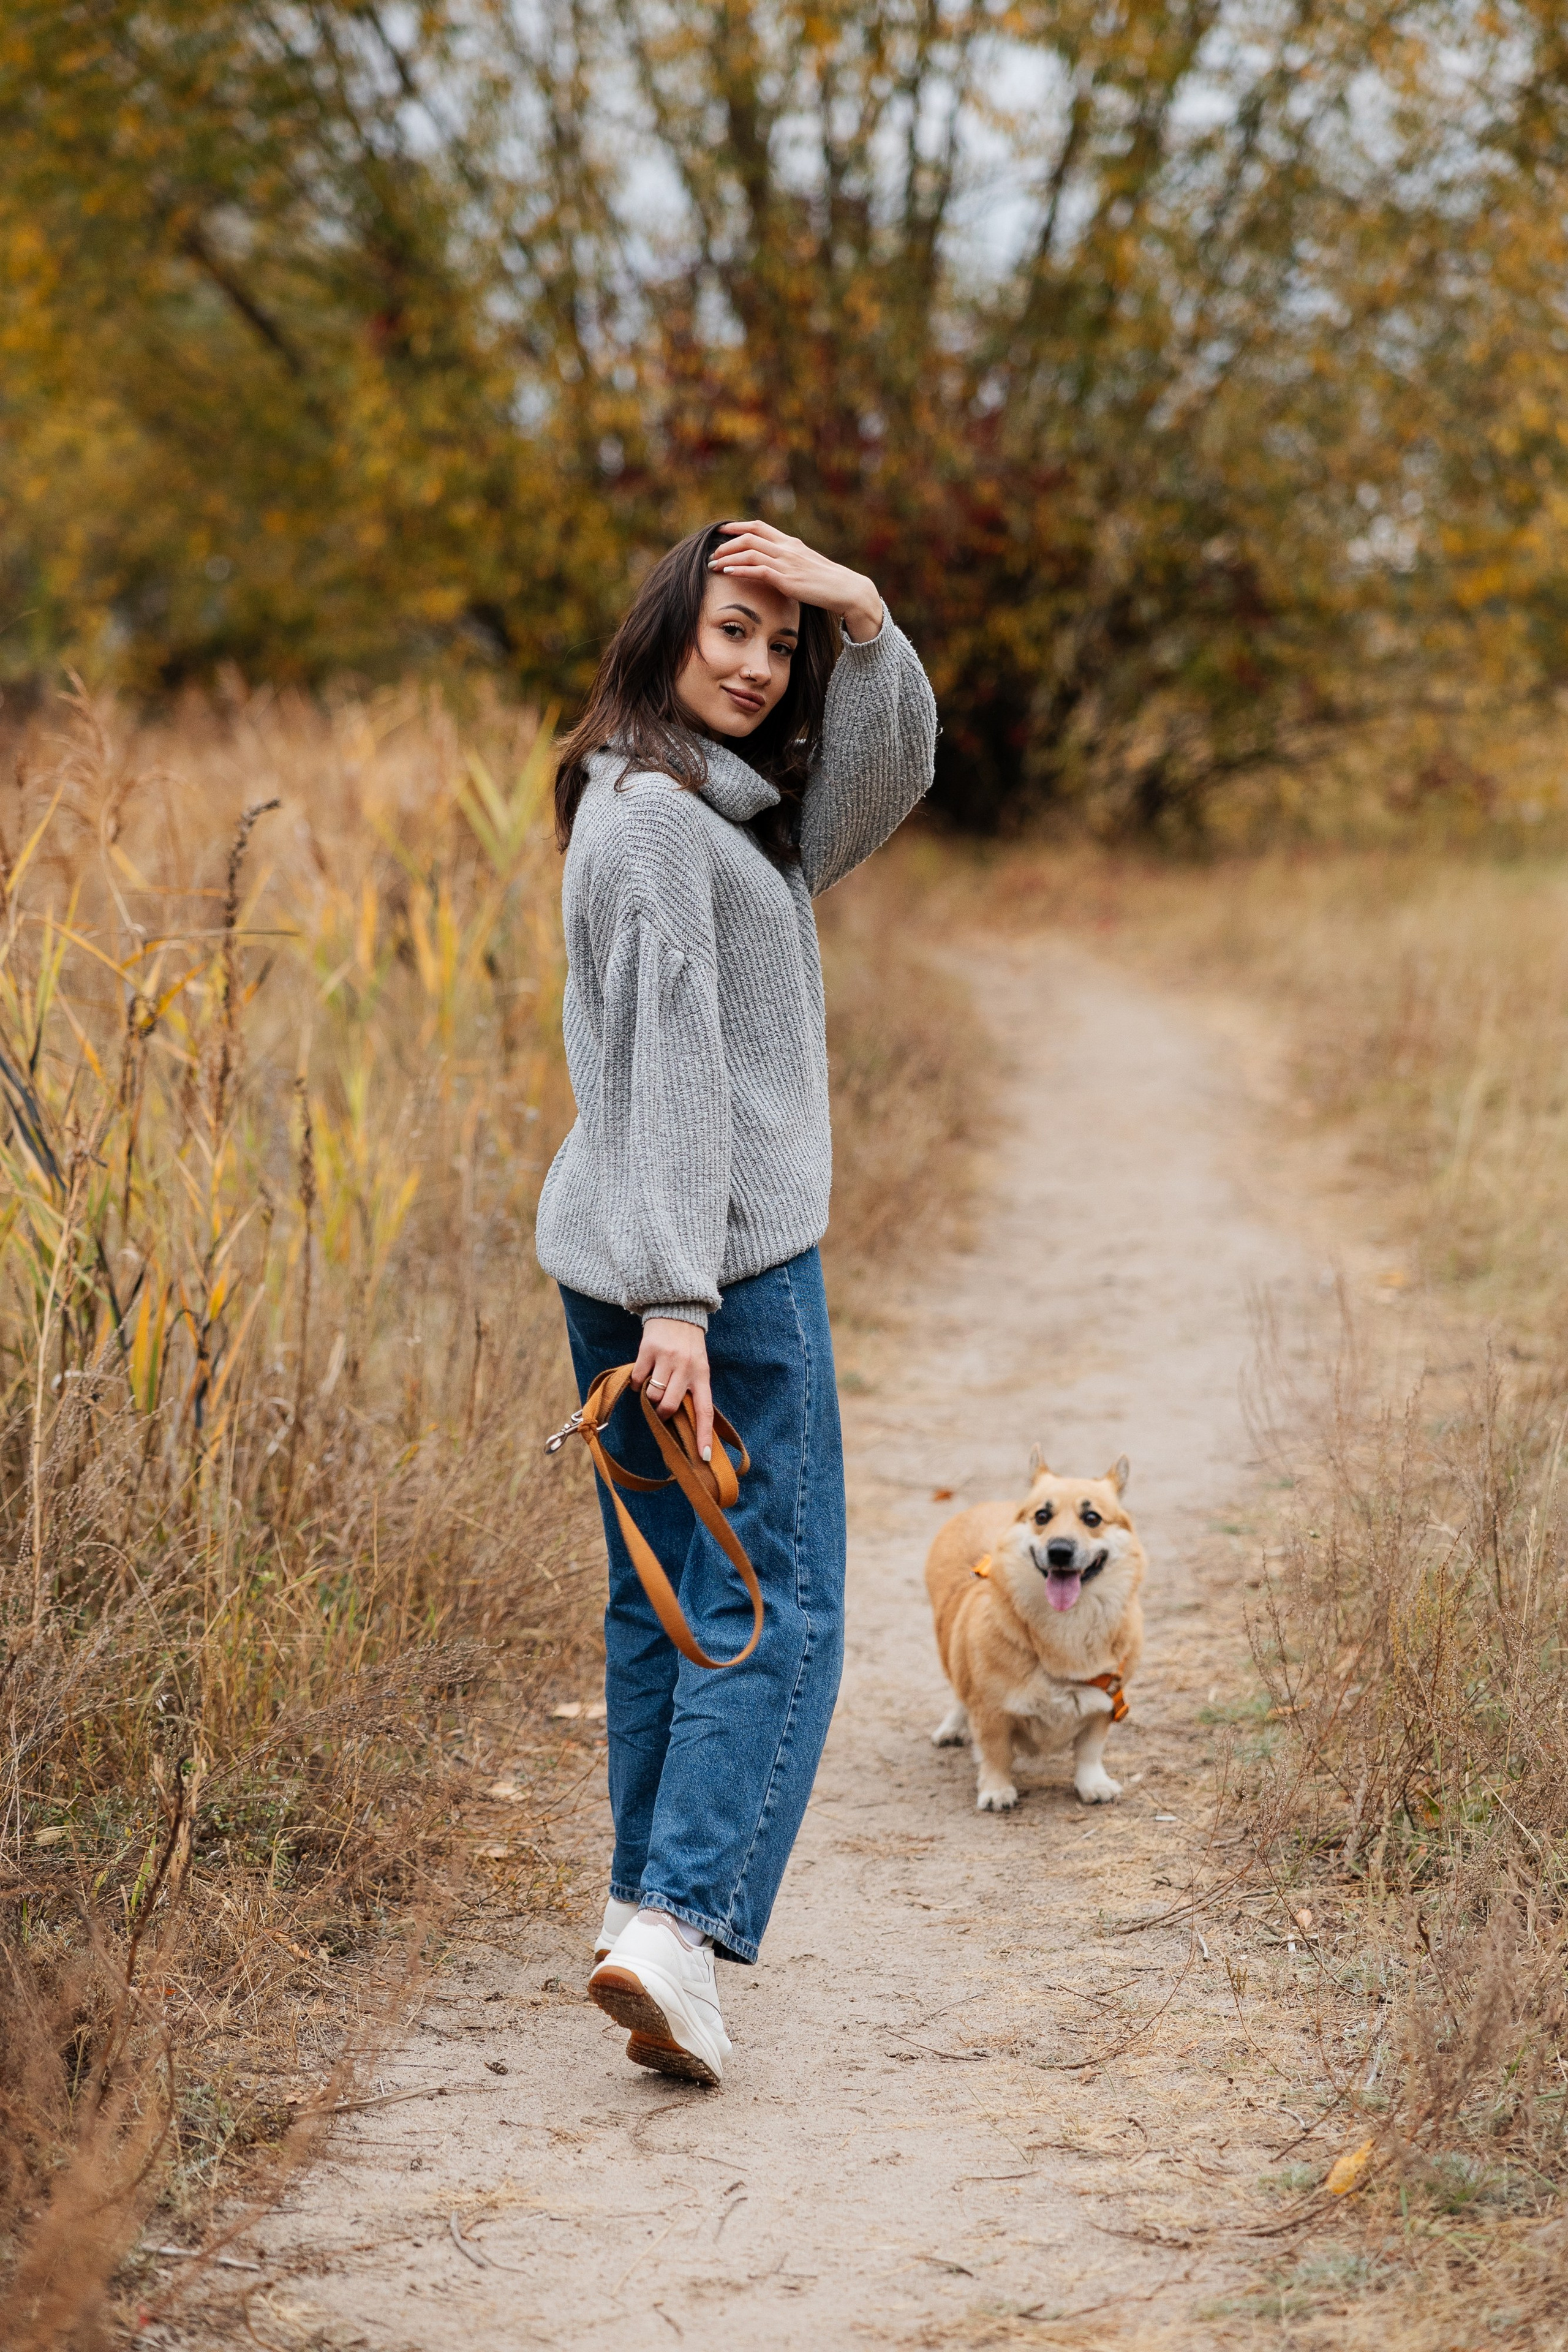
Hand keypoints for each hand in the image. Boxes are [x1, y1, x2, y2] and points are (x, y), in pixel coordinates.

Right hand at [633, 1318, 713, 1461]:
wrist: (677, 1311)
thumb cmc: (689, 1345)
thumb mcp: (698, 1366)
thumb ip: (691, 1389)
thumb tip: (680, 1420)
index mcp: (702, 1375)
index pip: (704, 1410)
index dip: (704, 1434)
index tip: (703, 1456)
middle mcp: (686, 1367)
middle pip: (669, 1406)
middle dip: (662, 1413)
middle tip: (661, 1408)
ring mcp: (666, 1359)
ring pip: (651, 1394)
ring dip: (649, 1395)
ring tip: (654, 1383)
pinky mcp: (648, 1350)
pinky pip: (637, 1379)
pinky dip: (637, 1382)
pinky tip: (644, 1373)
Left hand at [711, 520, 882, 641]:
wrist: (847, 590)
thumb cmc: (827, 582)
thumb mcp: (806, 566)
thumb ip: (789, 562)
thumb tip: (774, 567)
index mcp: (790, 543)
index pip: (759, 527)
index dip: (738, 526)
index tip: (722, 531)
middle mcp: (787, 548)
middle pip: (750, 536)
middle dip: (727, 543)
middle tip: (713, 553)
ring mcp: (787, 563)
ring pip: (750, 551)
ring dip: (728, 557)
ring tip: (715, 564)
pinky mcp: (787, 579)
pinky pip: (758, 570)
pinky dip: (740, 569)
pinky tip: (728, 572)